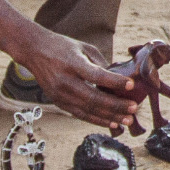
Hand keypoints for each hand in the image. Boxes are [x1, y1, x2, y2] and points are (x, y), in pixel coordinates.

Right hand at [19, 30, 137, 130]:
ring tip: (127, 120)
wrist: (34, 51)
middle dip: (116, 106)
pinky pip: (80, 115)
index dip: (114, 82)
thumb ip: (101, 64)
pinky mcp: (58, 102)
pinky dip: (97, 120)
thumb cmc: (63, 47)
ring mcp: (60, 94)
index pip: (96, 75)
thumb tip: (120, 79)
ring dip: (109, 117)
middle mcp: (64, 81)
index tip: (131, 85)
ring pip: (88, 110)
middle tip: (134, 109)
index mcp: (72, 63)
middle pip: (93, 98)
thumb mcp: (84, 48)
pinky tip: (111, 123)